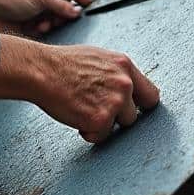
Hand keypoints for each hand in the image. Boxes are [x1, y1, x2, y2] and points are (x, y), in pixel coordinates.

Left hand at [0, 0, 92, 36]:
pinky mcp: (32, 27)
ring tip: (42, 23)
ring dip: (52, 22)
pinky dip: (43, 29)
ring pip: (56, 20)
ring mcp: (38, 13)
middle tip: (60, 18)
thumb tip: (76, 11)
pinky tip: (36, 28)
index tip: (90, 4)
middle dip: (64, 14)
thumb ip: (59, 5)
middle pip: (64, 8)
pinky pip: (46, 30)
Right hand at [0, 35, 161, 143]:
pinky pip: (101, 136)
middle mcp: (125, 84)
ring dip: (103, 124)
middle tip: (95, 108)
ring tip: (82, 108)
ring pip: (119, 126)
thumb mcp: (99, 58)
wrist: (42, 71)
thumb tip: (128, 88)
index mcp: (125, 66)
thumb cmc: (63, 64)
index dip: (140, 105)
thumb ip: (117, 73)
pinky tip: (75, 115)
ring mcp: (115, 102)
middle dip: (117, 116)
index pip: (151, 95)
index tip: (131, 110)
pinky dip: (88, 132)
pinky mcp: (101, 119)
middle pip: (134, 115)